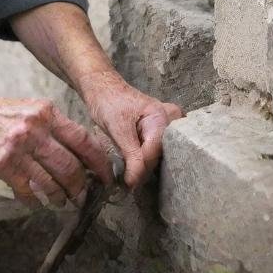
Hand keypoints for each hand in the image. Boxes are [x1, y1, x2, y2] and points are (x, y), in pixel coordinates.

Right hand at [0, 91, 114, 209]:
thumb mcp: (28, 110)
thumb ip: (51, 127)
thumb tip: (78, 153)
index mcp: (46, 112)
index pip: (83, 139)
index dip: (100, 162)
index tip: (106, 177)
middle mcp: (36, 128)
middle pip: (72, 165)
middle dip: (81, 187)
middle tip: (82, 197)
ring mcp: (20, 146)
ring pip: (53, 181)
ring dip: (61, 197)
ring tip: (61, 202)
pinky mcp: (3, 164)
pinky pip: (28, 191)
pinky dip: (35, 201)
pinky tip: (35, 202)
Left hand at [80, 72, 183, 189]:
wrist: (102, 88)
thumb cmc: (108, 101)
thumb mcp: (118, 128)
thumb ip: (130, 155)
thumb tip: (135, 183)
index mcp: (162, 116)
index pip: (156, 152)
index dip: (141, 169)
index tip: (128, 184)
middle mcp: (171, 121)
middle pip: (162, 155)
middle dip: (145, 168)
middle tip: (129, 181)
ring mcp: (168, 126)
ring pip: (160, 155)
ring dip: (145, 165)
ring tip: (130, 174)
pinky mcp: (160, 132)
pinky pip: (157, 151)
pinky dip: (145, 158)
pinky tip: (134, 164)